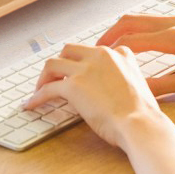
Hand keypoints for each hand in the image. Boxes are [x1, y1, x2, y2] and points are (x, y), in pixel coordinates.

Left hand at [24, 43, 163, 149]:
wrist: (140, 123)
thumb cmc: (142, 112)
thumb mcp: (140, 82)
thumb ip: (125, 75)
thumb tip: (110, 86)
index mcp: (119, 54)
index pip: (93, 50)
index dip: (82, 61)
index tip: (77, 71)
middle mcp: (100, 55)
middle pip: (69, 50)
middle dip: (60, 63)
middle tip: (55, 78)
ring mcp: (85, 69)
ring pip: (53, 63)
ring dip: (44, 77)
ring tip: (40, 89)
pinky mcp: (73, 86)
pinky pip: (47, 88)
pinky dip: (37, 96)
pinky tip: (32, 104)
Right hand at [96, 14, 174, 95]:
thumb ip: (160, 86)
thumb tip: (134, 92)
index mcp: (174, 36)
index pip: (131, 39)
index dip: (109, 49)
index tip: (93, 59)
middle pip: (132, 20)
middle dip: (110, 34)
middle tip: (95, 51)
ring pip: (144, 18)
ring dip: (125, 29)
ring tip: (112, 47)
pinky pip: (157, 21)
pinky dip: (141, 28)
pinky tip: (140, 44)